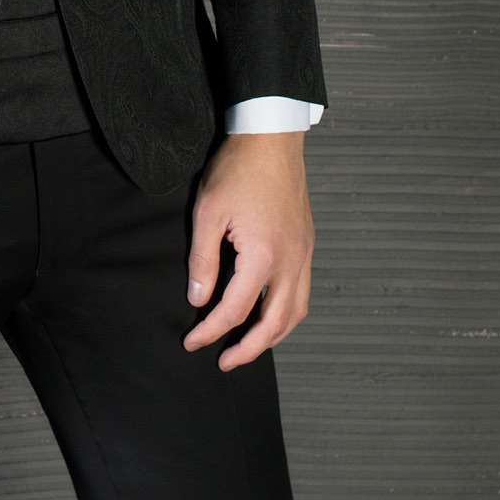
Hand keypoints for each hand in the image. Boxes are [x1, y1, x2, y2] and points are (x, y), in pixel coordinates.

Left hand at [183, 131, 313, 370]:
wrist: (271, 137)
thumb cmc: (238, 169)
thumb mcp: (208, 213)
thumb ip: (202, 260)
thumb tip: (199, 298)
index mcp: (263, 256)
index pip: (235, 310)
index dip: (210, 331)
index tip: (192, 341)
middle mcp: (290, 261)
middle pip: (273, 325)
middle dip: (248, 350)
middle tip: (224, 361)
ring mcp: (304, 253)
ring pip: (296, 312)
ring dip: (273, 336)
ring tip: (249, 346)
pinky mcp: (307, 243)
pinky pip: (303, 292)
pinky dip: (287, 312)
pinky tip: (270, 311)